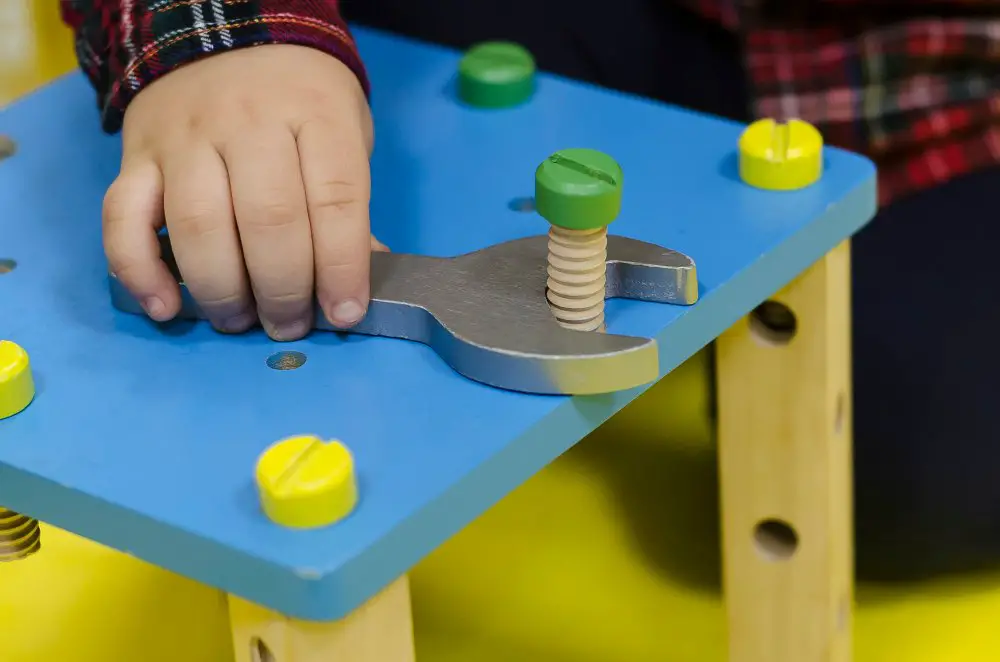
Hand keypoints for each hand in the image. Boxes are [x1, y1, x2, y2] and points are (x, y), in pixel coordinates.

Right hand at [103, 44, 384, 340]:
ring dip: (221, 290)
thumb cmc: (300, 100)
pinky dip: (138, 271)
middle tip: (290, 326)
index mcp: (315, 113)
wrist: (226, 34)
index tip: (344, 313)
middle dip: (283, 291)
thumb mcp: (346, 132)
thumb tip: (353, 287)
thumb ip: (349, 206)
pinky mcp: (136, 156)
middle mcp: (248, 122)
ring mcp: (185, 137)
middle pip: (267, 220)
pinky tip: (166, 308)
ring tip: (240, 321)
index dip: (341, 267)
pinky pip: (122, 218)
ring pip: (198, 224)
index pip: (334, 200)